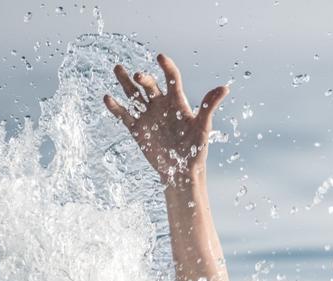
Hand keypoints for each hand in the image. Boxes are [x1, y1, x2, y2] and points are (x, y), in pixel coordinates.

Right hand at [103, 54, 227, 182]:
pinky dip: (116, 107)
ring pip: (133, 94)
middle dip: (144, 79)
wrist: (182, 171)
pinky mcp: (136, 128)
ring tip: (118, 69)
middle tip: (140, 76)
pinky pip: (124, 115)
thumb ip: (209, 107)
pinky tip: (108, 98)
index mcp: (177, 102)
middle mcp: (160, 105)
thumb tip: (224, 88)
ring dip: (125, 82)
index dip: (167, 67)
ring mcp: (147, 115)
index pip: (172, 79)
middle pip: (149, 85)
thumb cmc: (196, 149)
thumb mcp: (203, 127)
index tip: (160, 57)